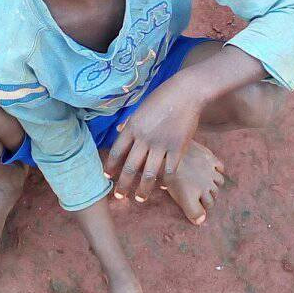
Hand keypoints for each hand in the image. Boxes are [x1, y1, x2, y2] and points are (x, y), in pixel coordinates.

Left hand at [105, 79, 200, 202]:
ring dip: (143, 189)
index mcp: (132, 127)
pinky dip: (166, 181)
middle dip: (123, 185)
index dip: (110, 166)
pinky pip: (170, 170)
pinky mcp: (178, 148)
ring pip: (149, 173)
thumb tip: (119, 130)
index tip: (107, 176)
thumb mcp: (140, 108)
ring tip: (139, 199)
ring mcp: (161, 145)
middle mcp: (144, 138)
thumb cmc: (162, 97)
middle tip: (119, 197)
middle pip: (131, 167)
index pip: (116, 151)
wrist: (186, 93)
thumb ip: (130, 122)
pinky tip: (163, 187)